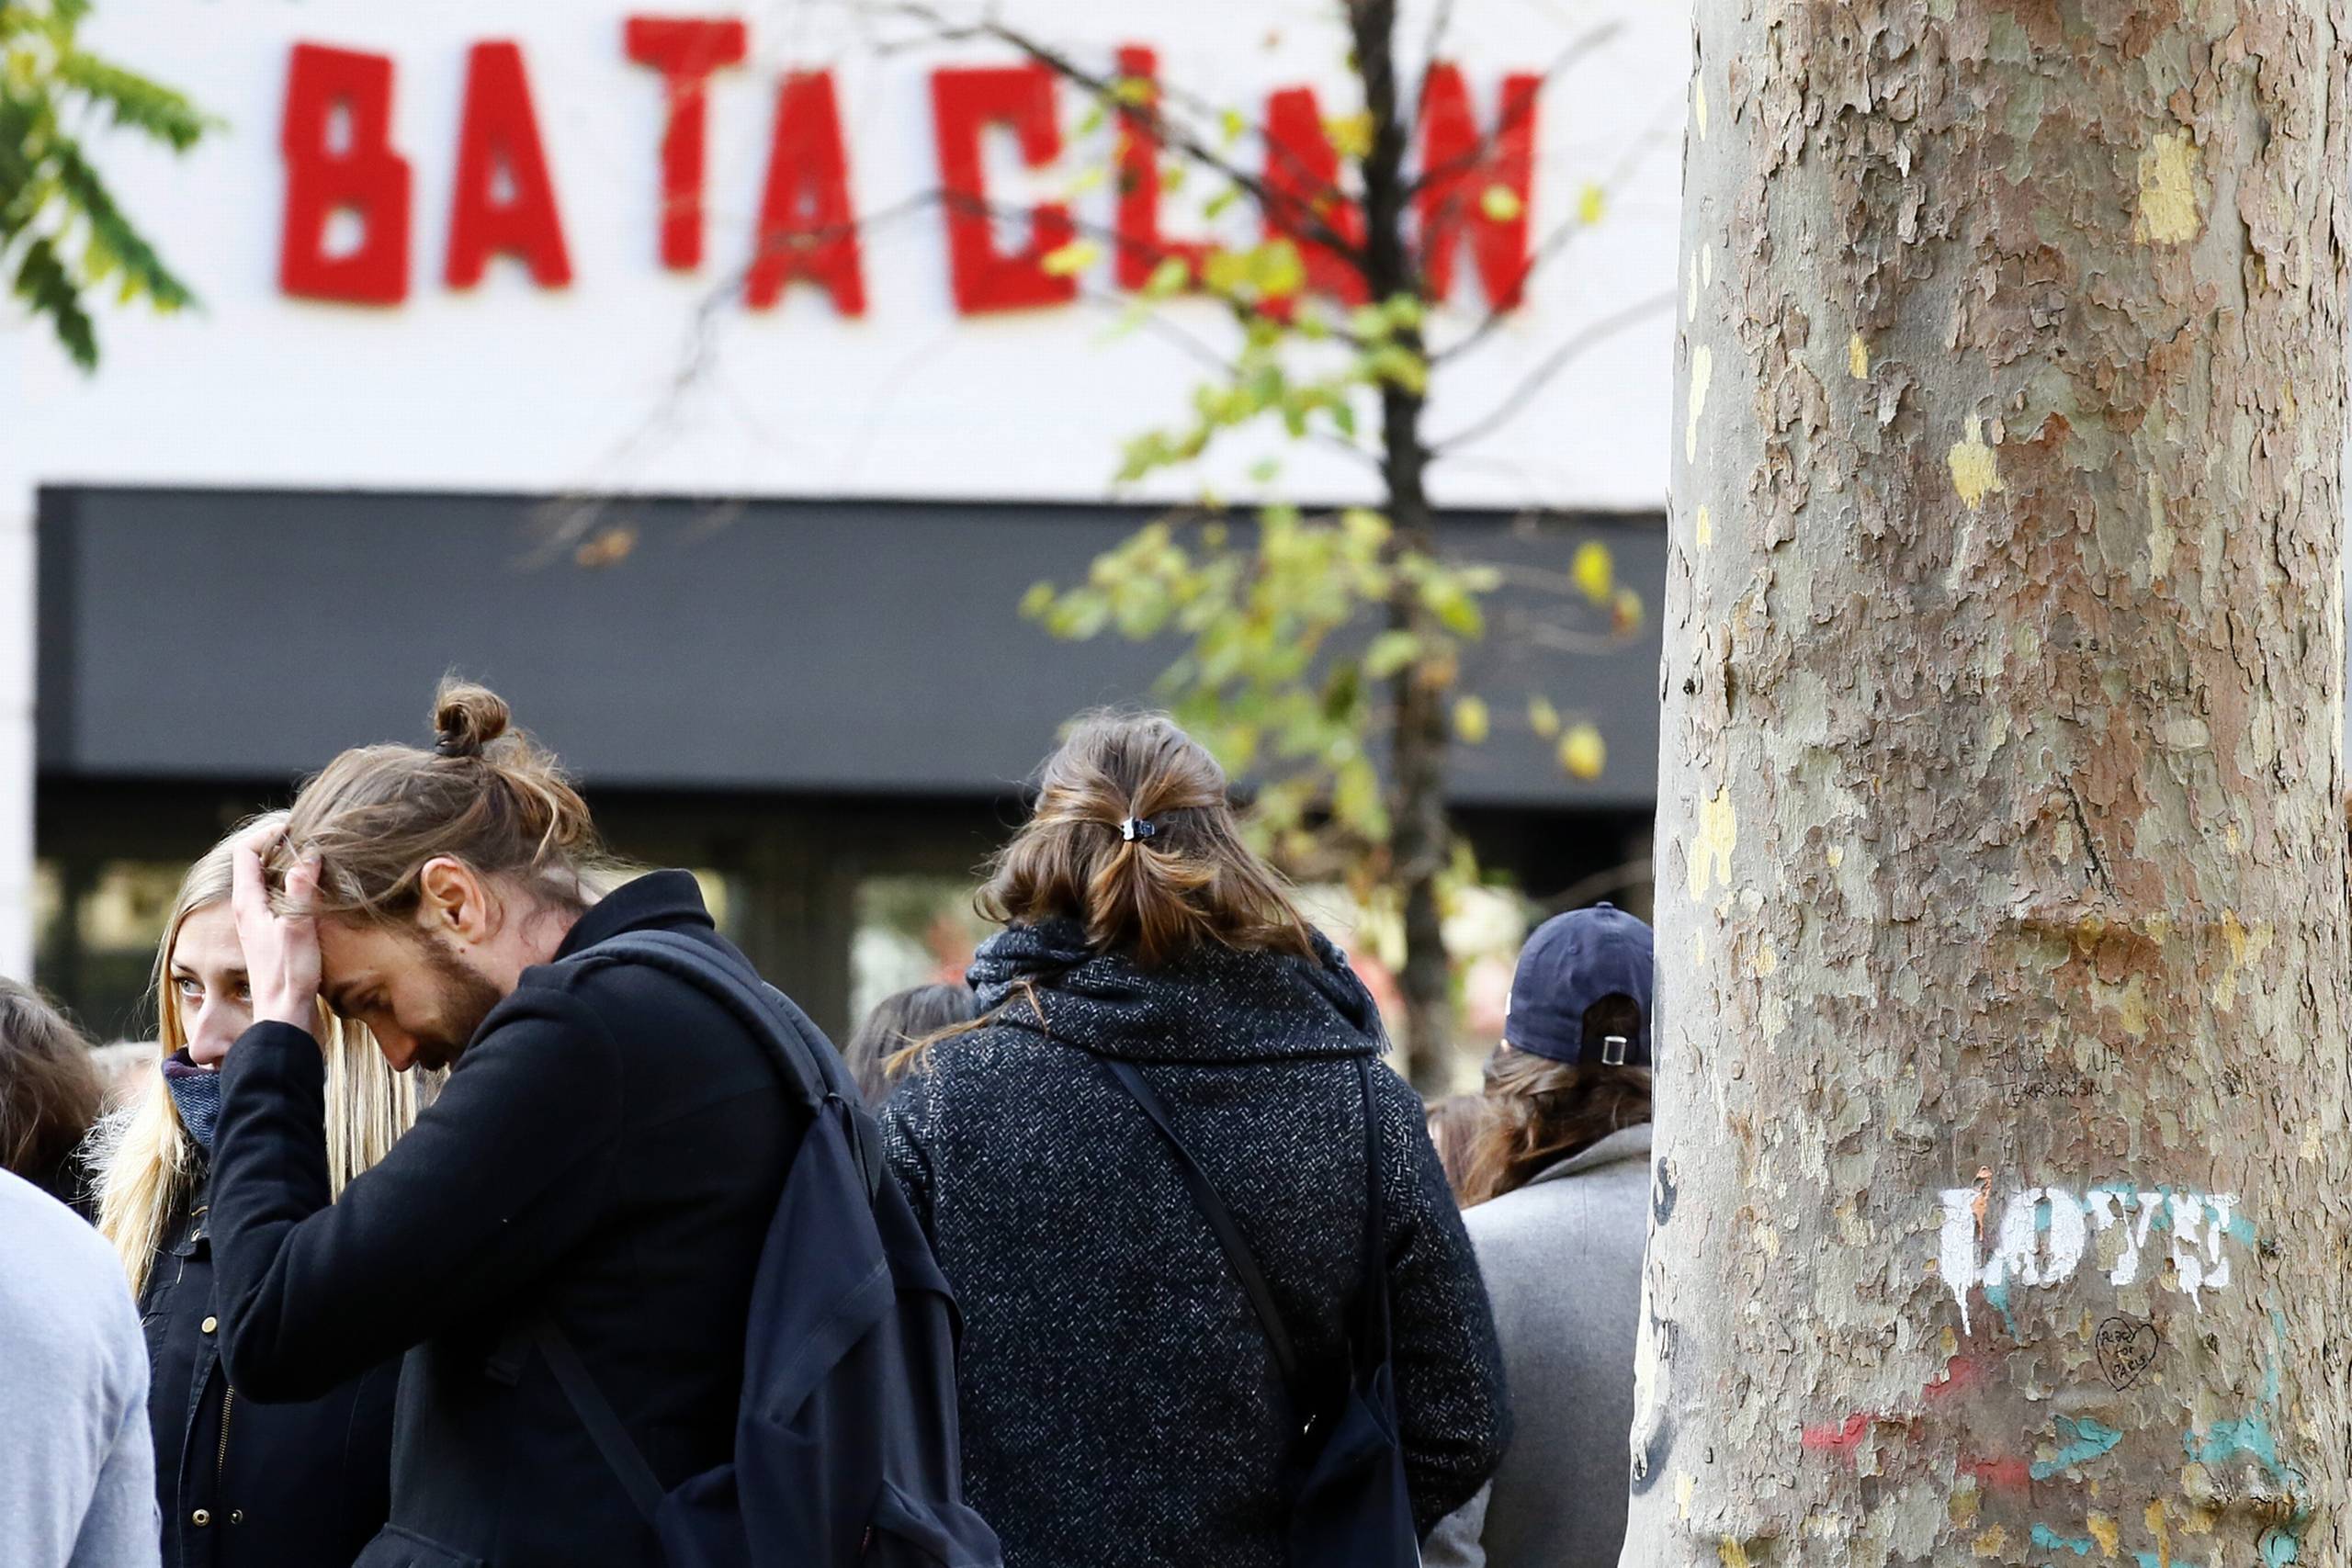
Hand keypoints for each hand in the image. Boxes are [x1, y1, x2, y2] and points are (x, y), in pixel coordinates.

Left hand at [232, 822, 323, 1036]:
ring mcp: (260, 925)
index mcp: (247, 904)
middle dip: (281, 847)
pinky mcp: (273, 938)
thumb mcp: (297, 925)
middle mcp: (249, 911)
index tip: (296, 828)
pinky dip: (296, 888)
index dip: (267, 834)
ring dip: (290, 867)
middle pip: (256, 864)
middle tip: (312, 839)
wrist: (285, 1016)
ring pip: (269, 883)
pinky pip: (280, 900)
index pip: (246, 853)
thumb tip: (307, 853)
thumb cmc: (289, 974)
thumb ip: (300, 887)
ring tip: (319, 860)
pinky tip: (319, 894)